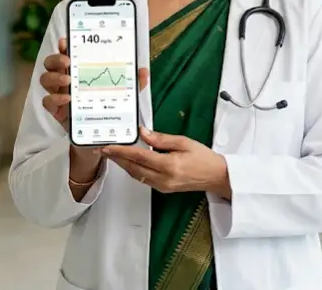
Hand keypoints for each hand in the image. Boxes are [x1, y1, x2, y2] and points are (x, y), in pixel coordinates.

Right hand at [40, 38, 148, 164]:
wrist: (101, 135)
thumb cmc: (107, 108)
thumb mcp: (121, 94)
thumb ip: (131, 83)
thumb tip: (143, 71)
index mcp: (79, 71)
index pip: (67, 53)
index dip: (63, 45)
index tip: (66, 41)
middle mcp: (66, 80)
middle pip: (50, 63)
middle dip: (56, 58)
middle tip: (67, 61)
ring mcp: (59, 94)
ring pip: (45, 80)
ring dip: (54, 77)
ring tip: (68, 80)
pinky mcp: (57, 111)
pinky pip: (47, 102)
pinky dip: (55, 99)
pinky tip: (67, 100)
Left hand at [101, 127, 231, 198]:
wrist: (216, 176)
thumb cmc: (204, 158)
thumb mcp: (184, 142)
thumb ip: (161, 138)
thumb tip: (143, 132)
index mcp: (169, 165)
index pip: (139, 157)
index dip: (121, 151)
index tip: (108, 147)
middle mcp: (163, 179)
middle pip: (133, 168)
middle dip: (117, 159)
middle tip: (104, 150)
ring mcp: (163, 186)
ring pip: (136, 175)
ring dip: (123, 165)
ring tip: (113, 154)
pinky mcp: (163, 189)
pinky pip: (143, 179)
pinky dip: (133, 170)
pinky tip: (129, 162)